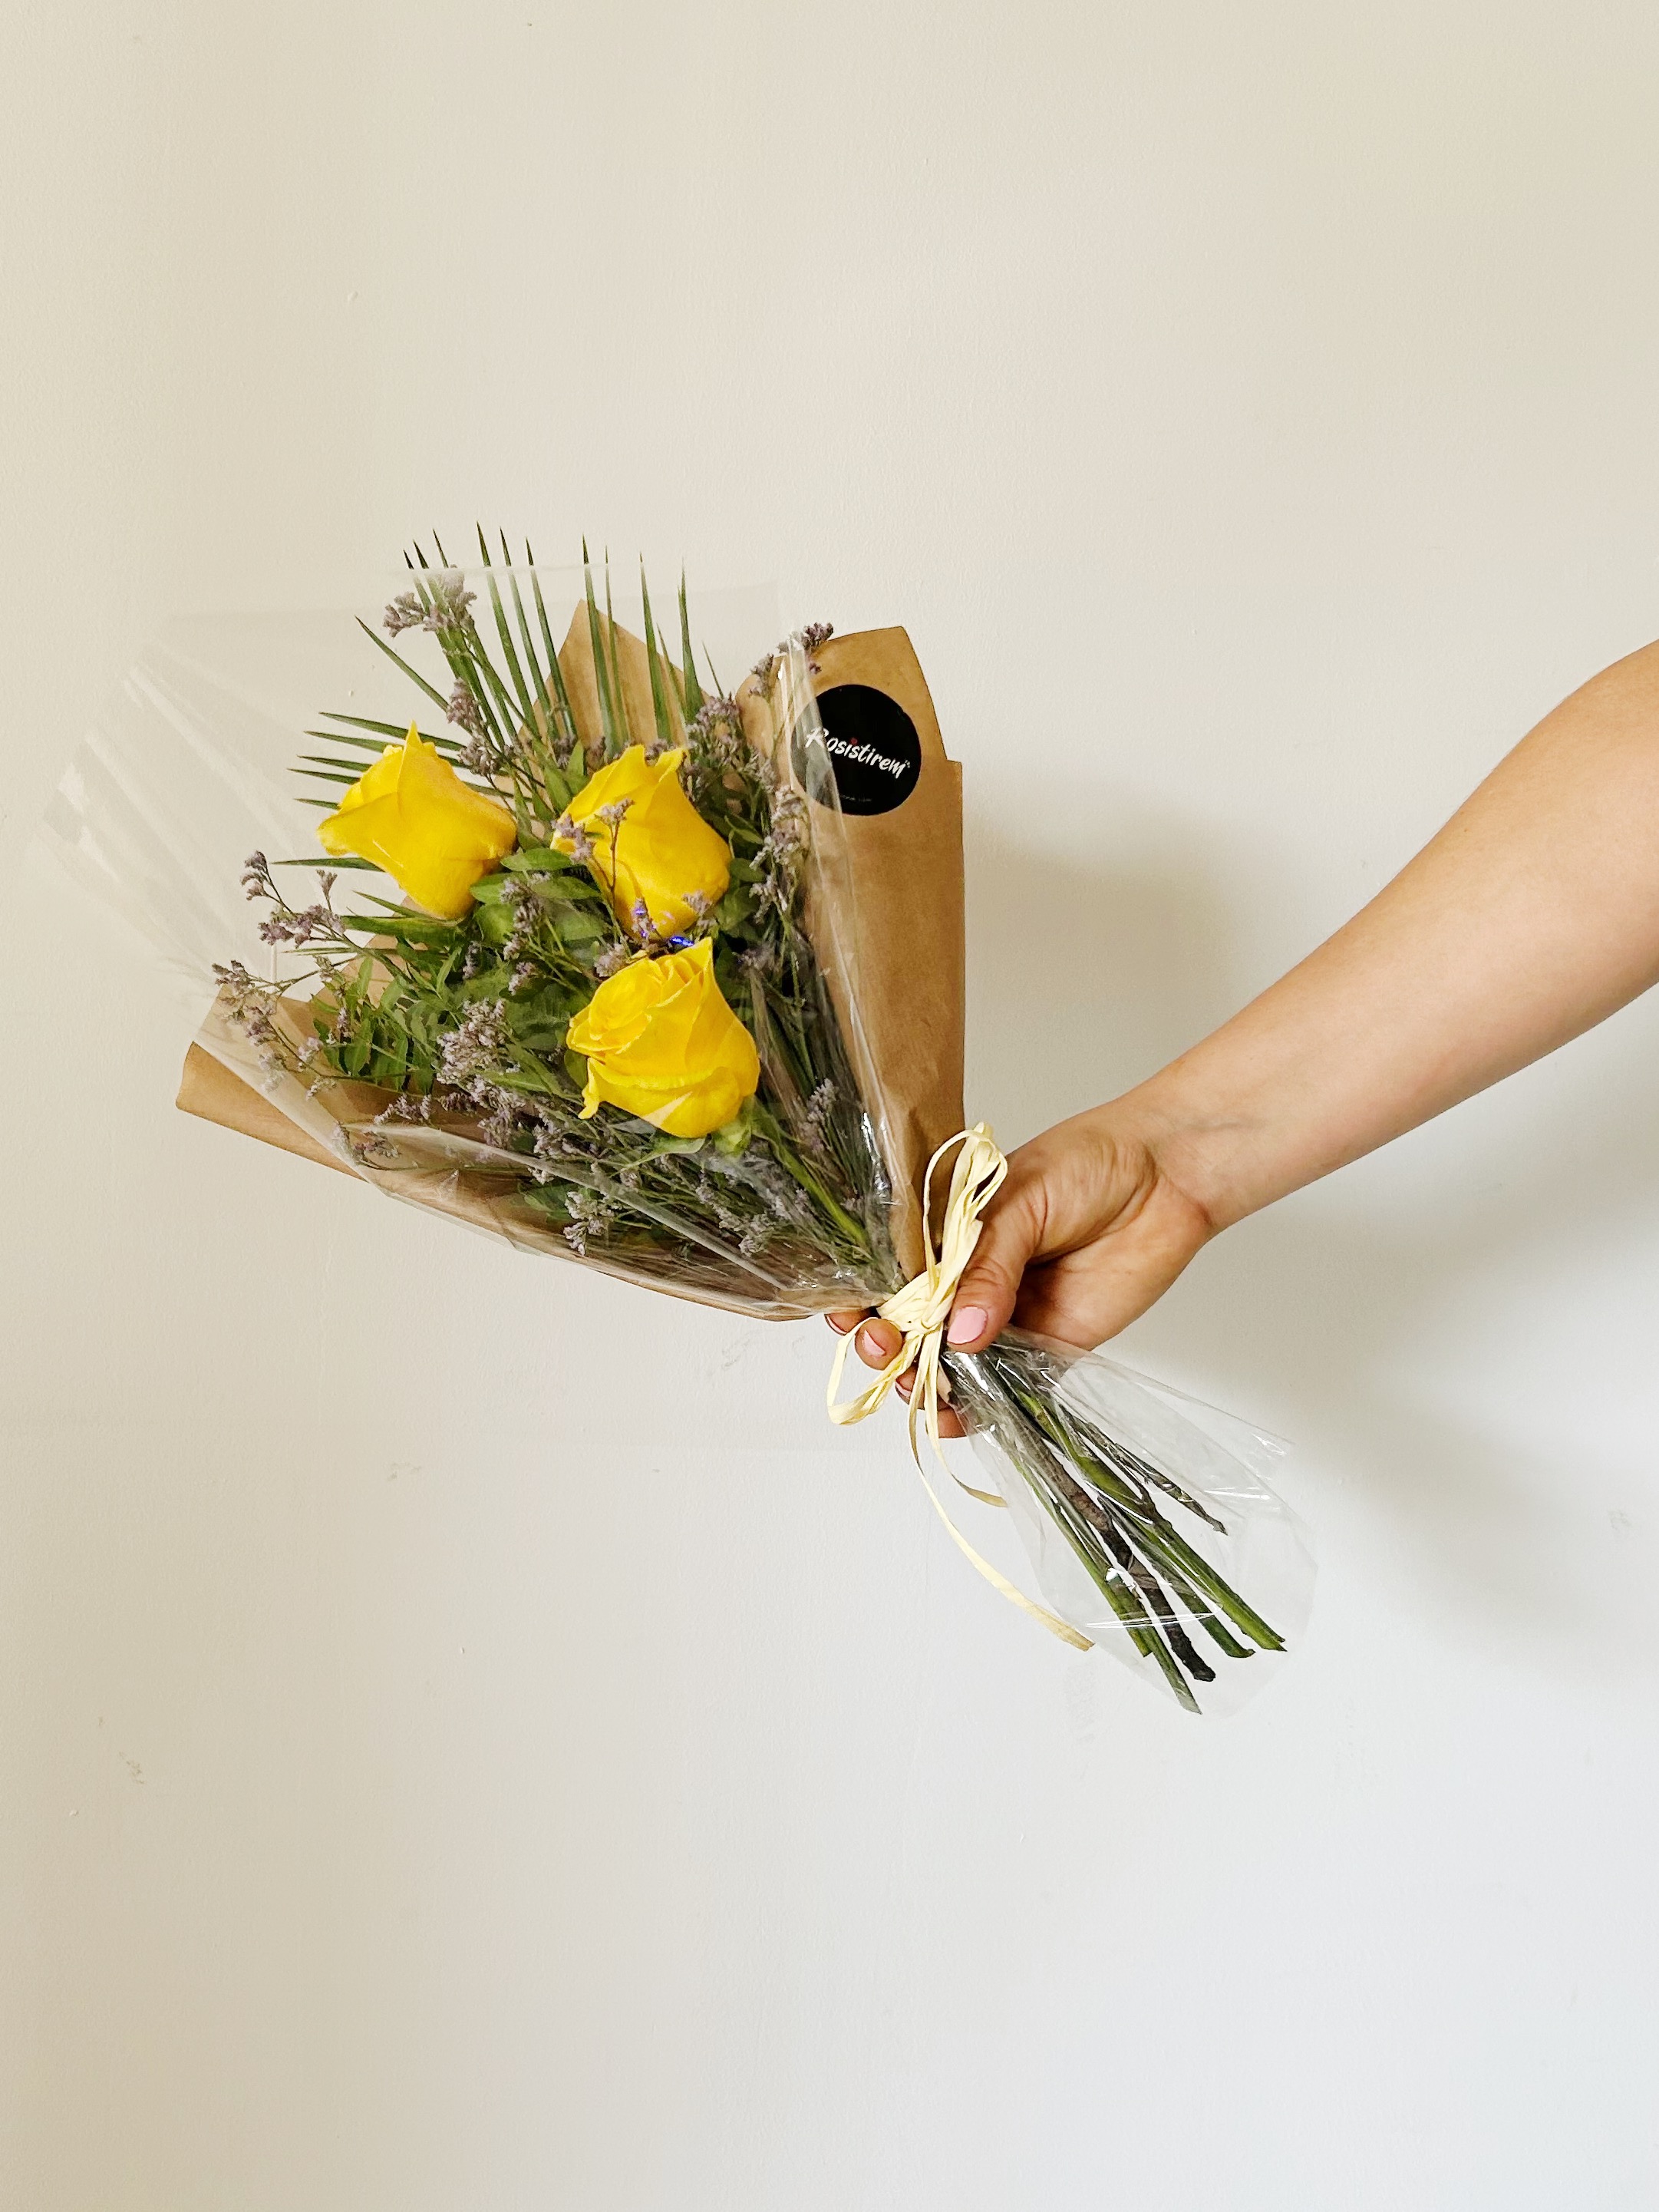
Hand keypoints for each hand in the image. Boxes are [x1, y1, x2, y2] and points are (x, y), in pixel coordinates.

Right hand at [827, 1103, 1219, 1433]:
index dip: (864, 1294)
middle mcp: (967, 1276)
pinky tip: (957, 1413)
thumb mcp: (1022, 1198)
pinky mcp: (1045, 1344)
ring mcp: (1003, 1313)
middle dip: (886, 1342)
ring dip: (925, 1382)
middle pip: (911, 1323)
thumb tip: (959, 1332)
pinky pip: (1001, 1385)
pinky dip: (975, 1406)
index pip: (889, 1270)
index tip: (850, 1312)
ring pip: (949, 1362)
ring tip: (920, 1386)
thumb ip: (988, 1265)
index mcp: (946, 1229)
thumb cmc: (1091, 1161)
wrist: (1170, 1175)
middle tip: (885, 1346)